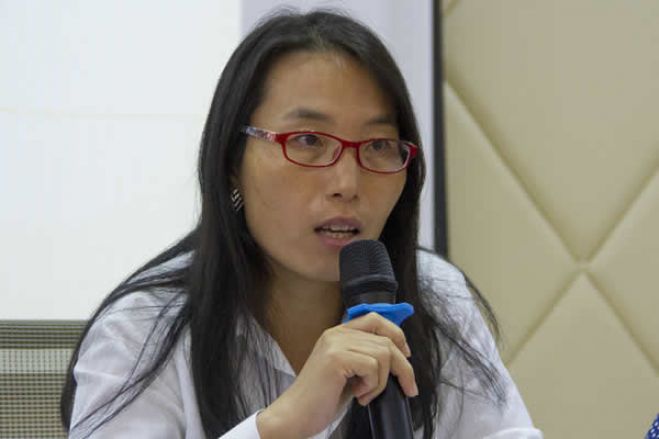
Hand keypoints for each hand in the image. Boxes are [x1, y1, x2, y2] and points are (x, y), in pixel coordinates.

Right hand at [256, 312, 418, 438]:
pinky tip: (358, 395)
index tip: (406, 355)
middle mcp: (337, 334)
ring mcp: (335, 344)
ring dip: (382, 381)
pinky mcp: (336, 358)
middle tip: (408, 388)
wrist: (296, 415)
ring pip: (383, 354)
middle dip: (403, 367)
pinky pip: (373, 367)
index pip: (375, 319)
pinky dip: (372, 386)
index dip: (396, 334)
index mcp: (338, 333)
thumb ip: (365, 357)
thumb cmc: (322, 398)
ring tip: (365, 394)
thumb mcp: (349, 372)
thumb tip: (399, 355)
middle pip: (386, 339)